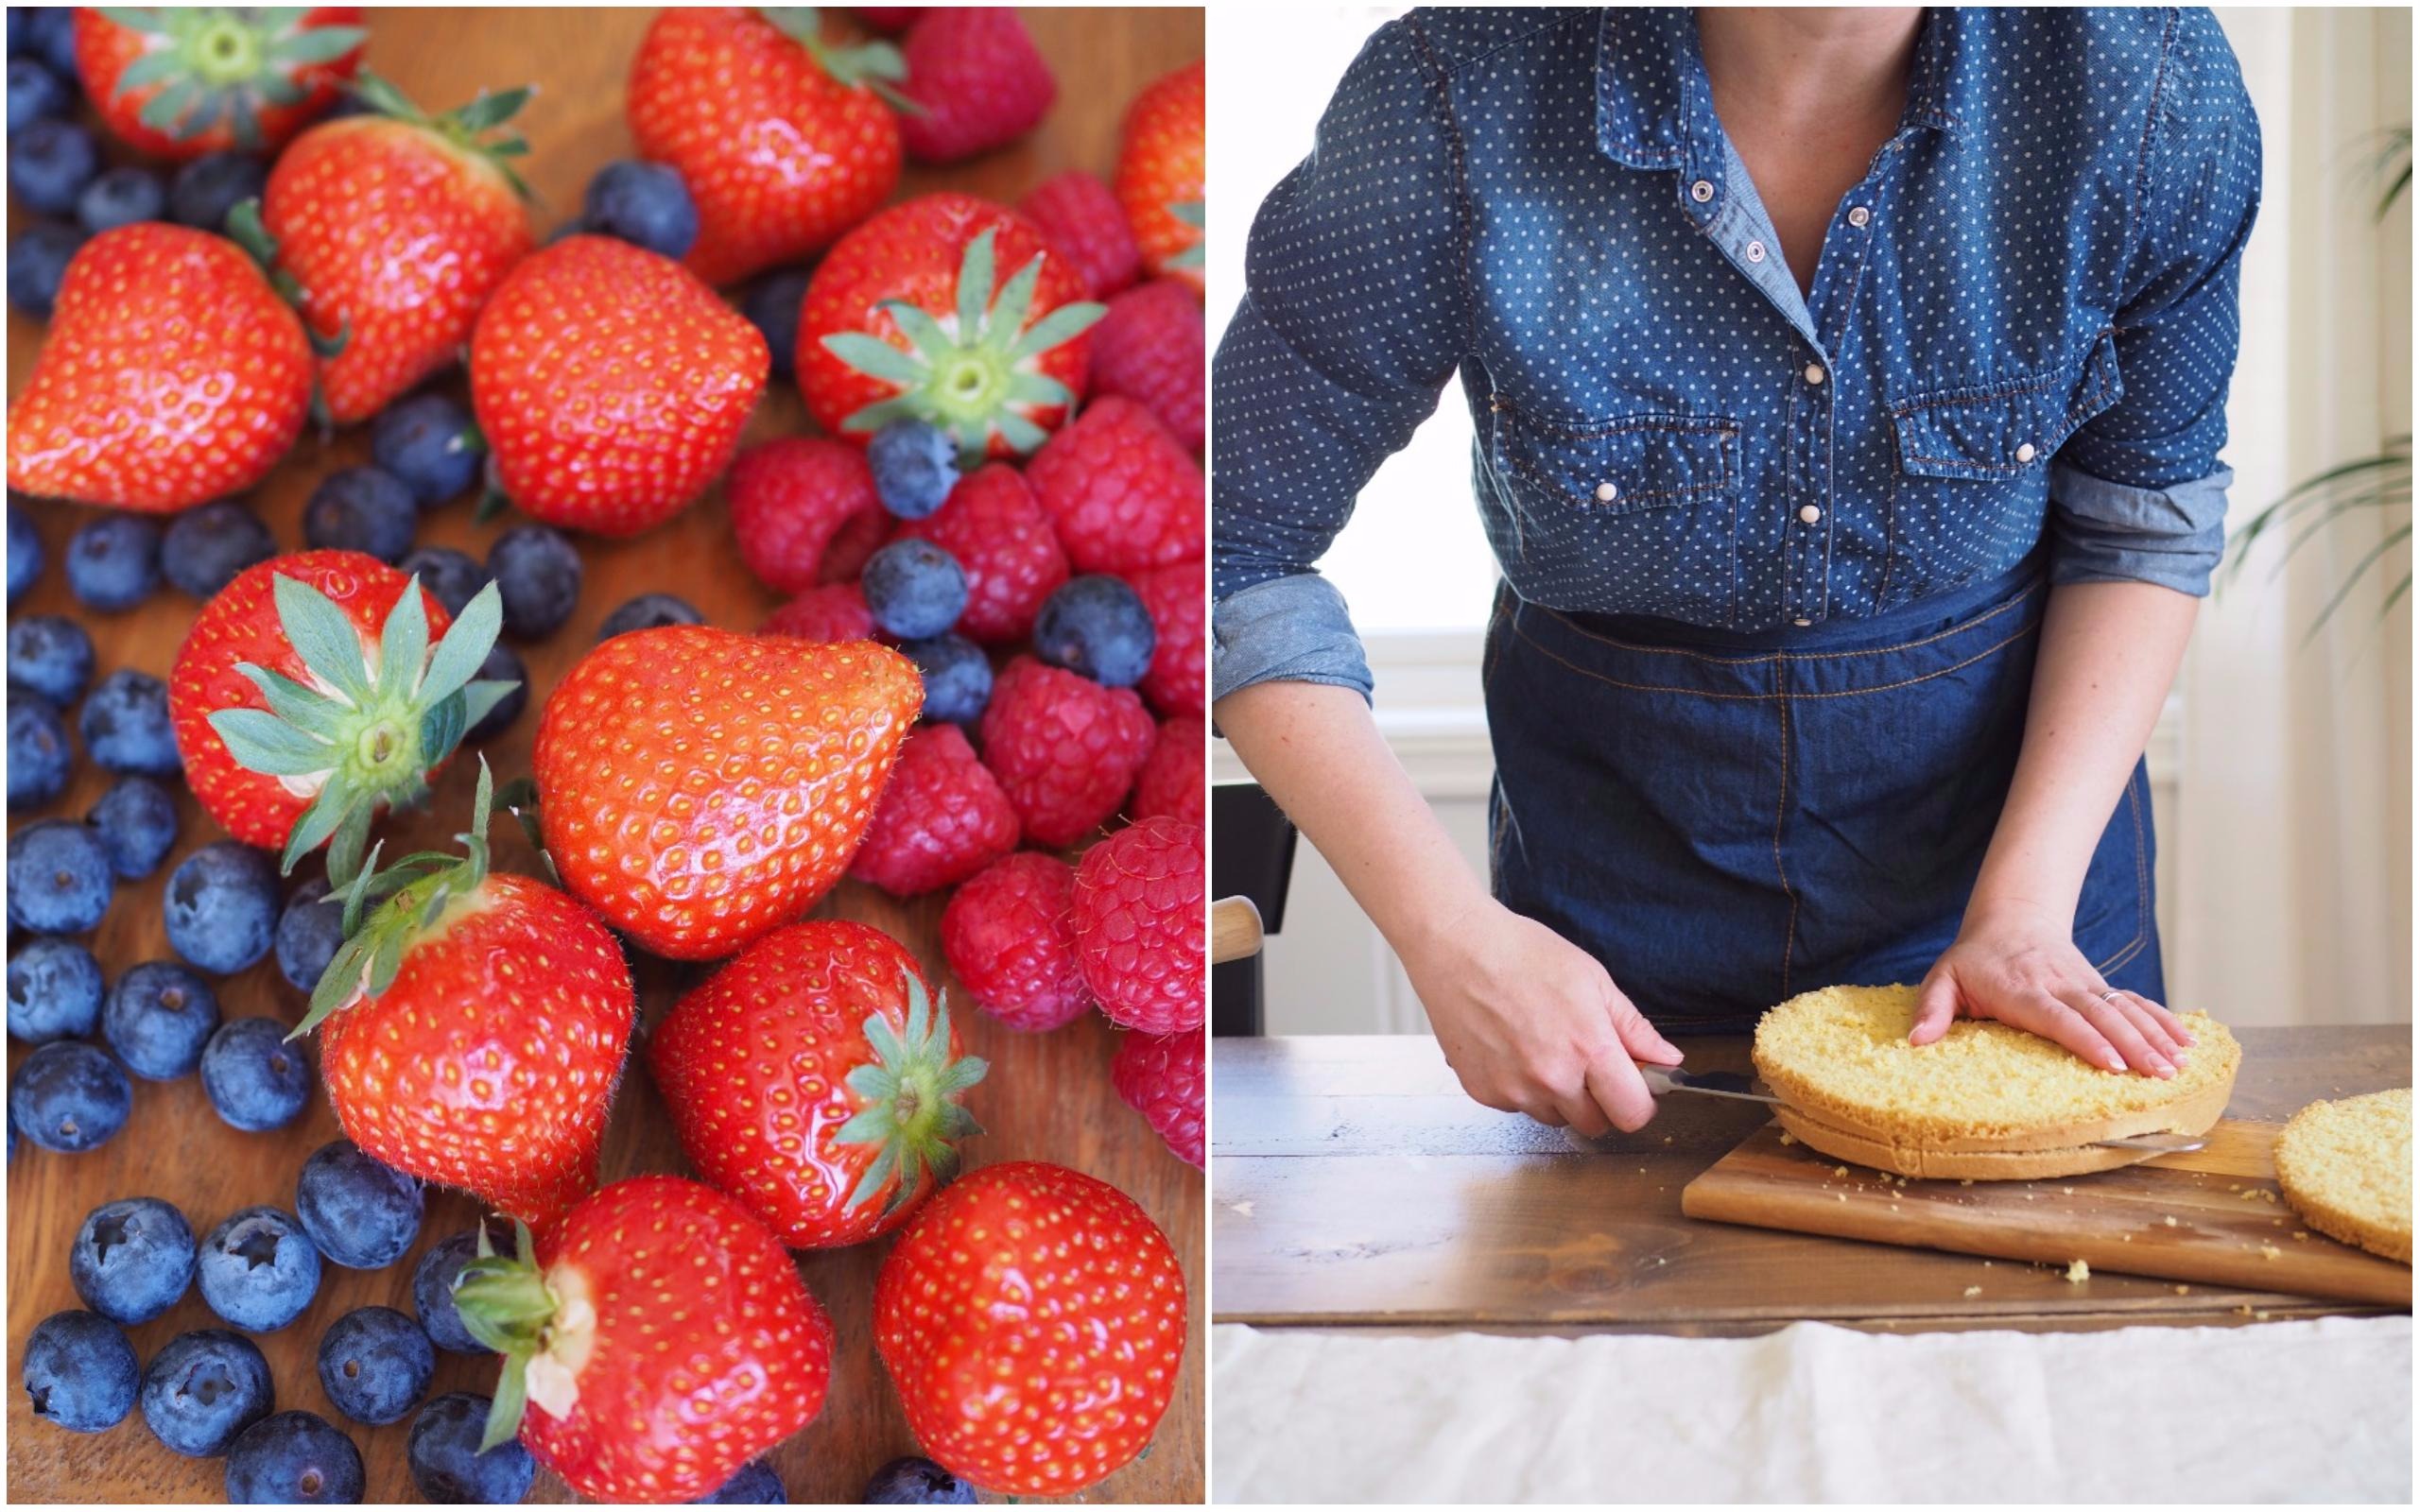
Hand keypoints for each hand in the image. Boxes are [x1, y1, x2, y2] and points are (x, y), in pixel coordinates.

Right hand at [1400, 899, 1681, 1134]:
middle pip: (1596, 1125)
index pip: (1633, 1113)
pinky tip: (1513, 1050)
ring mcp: (1514, 1090)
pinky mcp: (1484, 1093)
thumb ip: (1634, 1028)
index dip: (1639, 1102)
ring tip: (1543, 1050)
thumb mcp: (1593, 980)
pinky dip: (1522, 1089)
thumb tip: (1668, 1059)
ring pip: (1555, 1118)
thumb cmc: (1522, 954)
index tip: (1632, 1086)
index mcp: (1589, 1048)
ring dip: (1560, 1097)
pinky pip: (1518, 1108)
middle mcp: (1552, 1078)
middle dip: (1600, 1101)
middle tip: (1586, 1064)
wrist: (1458, 949)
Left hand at [1911, 903, 2195, 1075]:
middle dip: (2133, 1045)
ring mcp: (2086, 984)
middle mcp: (2061, 985)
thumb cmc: (1974, 960)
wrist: (2010, 918)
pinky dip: (2163, 1020)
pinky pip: (2136, 1002)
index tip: (2110, 1063)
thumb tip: (1916, 1041)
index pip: (2056, 1015)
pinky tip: (2188, 1042)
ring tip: (2179, 1065)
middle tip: (2159, 1073)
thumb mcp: (1943, 978)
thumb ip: (1931, 1009)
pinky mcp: (2101, 985)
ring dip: (2154, 1036)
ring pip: (2125, 1008)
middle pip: (2101, 1014)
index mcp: (2022, 989)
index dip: (2085, 1038)